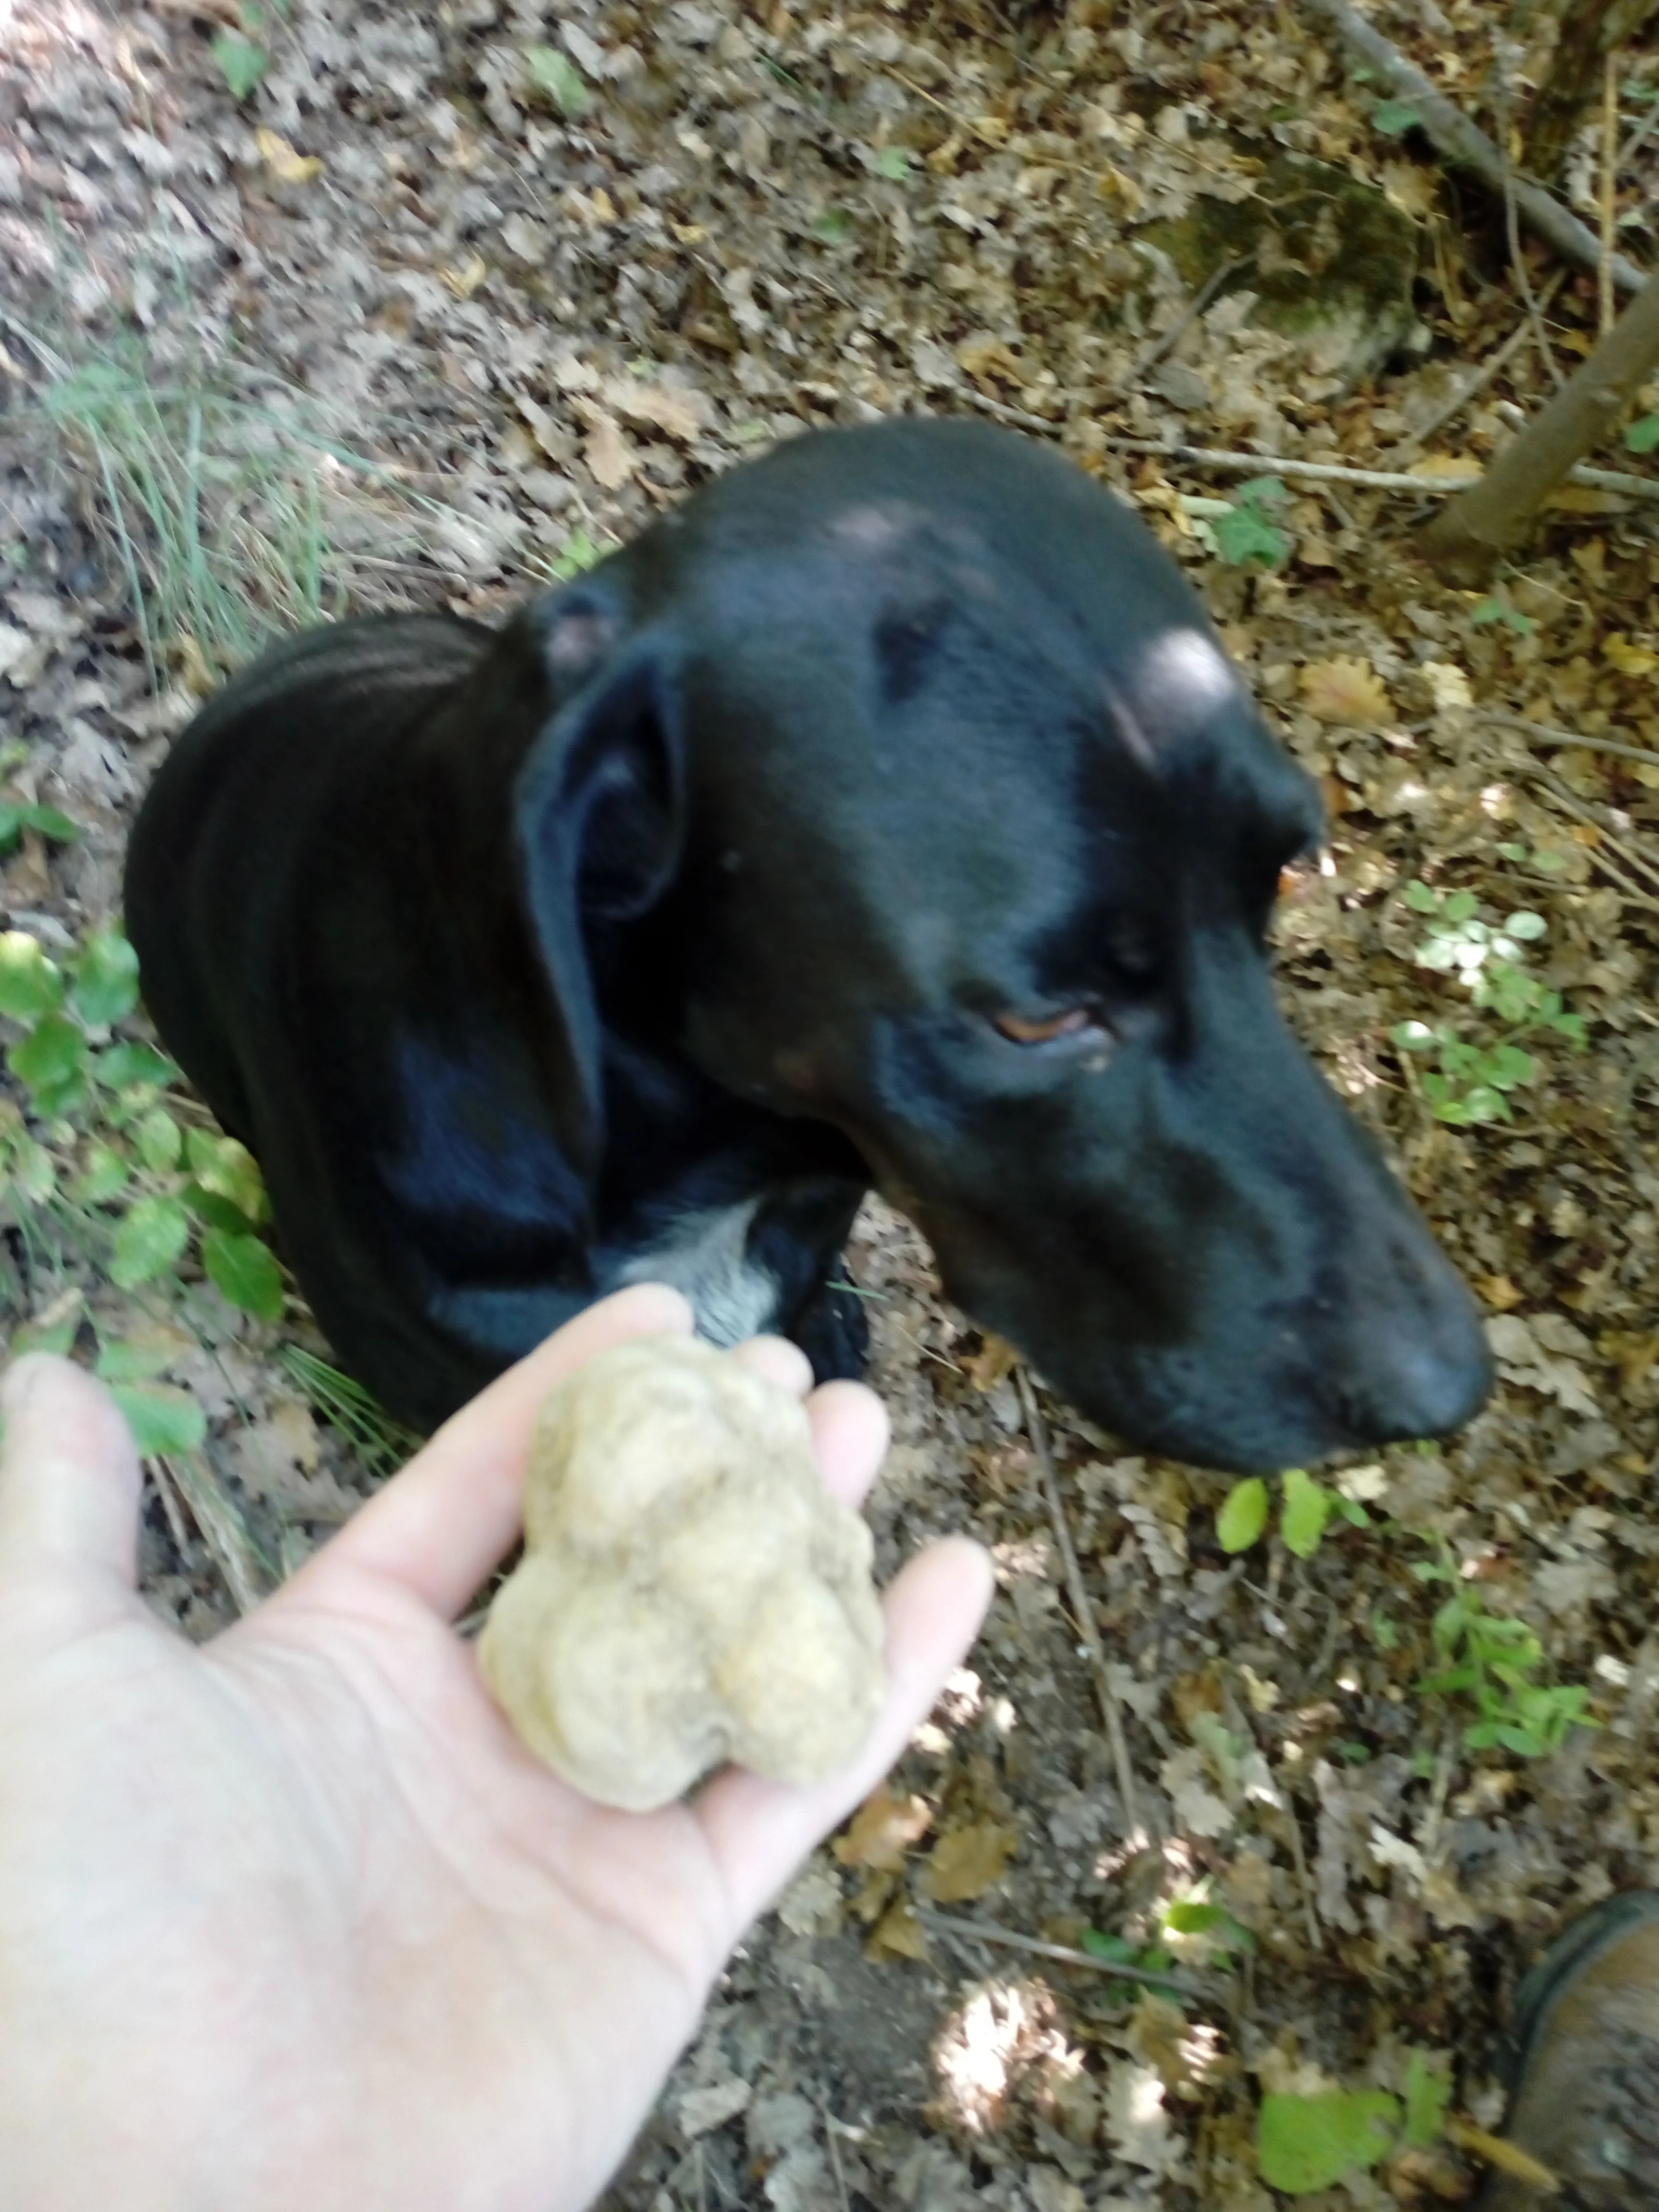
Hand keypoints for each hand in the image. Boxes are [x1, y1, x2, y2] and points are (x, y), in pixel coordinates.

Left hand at [0, 1285, 990, 2211]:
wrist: (182, 2196)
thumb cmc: (99, 1933)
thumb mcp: (50, 1693)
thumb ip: (58, 1530)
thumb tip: (51, 1377)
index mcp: (343, 1668)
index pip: (479, 1490)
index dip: (566, 1395)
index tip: (657, 1311)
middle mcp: (472, 1738)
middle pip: (623, 1559)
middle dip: (706, 1457)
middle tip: (792, 1367)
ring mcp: (577, 1830)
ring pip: (721, 1648)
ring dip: (799, 1539)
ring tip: (866, 1426)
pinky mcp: (663, 1925)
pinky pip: (798, 1775)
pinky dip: (885, 1680)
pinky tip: (954, 1580)